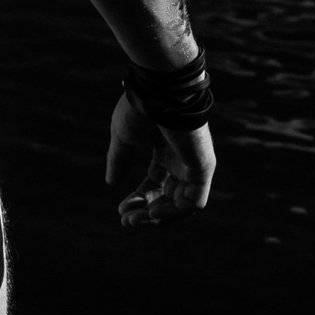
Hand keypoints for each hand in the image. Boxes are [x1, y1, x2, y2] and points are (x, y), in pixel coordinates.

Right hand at [105, 92, 214, 228]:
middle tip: (128, 222)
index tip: (121, 211)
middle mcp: (181, 159)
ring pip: (180, 204)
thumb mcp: (124, 138)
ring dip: (158, 216)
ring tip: (138, 220)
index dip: (138, 199)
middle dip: (146, 212)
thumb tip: (111, 183)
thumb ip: (120, 160)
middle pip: (167, 197)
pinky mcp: (203, 168)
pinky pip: (193, 201)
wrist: (159, 92)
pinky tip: (154, 213)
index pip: (154, 183)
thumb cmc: (140, 108)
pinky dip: (175, 212)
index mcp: (164, 150)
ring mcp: (194, 164)